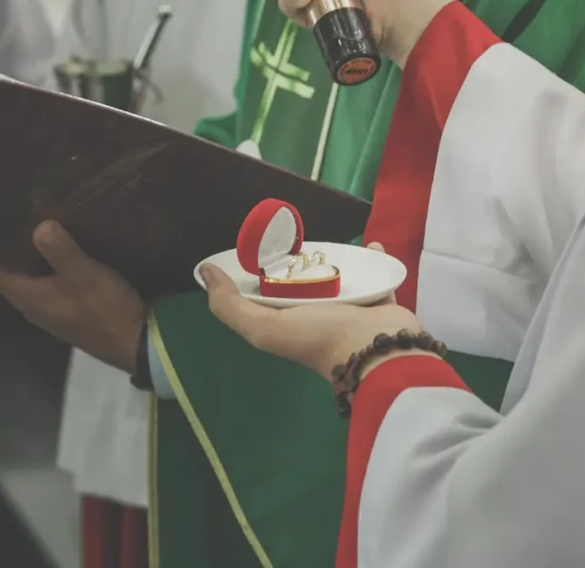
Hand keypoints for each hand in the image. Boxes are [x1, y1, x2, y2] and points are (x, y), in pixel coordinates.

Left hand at [0, 221, 145, 373]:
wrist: (137, 343)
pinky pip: (45, 279)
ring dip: (20, 253)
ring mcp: (50, 307)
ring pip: (25, 275)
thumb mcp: (87, 277)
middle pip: (2, 271)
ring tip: (20, 219)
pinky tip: (53, 245)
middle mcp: (31, 303)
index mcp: (26, 296)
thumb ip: (62, 252)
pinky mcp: (68, 307)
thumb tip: (39, 225)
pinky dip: (42, 262)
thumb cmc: (106, 311)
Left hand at [201, 244, 422, 379]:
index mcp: (288, 325)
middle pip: (305, 286)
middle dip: (301, 264)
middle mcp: (317, 319)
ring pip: (342, 279)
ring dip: (338, 260)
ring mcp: (351, 313)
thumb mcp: (262, 327)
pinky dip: (374, 261)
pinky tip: (372, 245)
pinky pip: (377, 277)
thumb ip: (230, 306)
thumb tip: (204, 272)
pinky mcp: (380, 304)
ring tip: (334, 240)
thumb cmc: (318, 337)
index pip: (268, 297)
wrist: (377, 349)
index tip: (257, 244)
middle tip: (297, 236)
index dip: (259, 274)